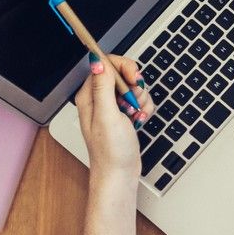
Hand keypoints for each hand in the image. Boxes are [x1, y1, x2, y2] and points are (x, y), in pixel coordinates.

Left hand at [74, 54, 152, 180]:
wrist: (120, 174)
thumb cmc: (110, 151)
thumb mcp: (107, 115)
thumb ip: (103, 86)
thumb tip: (98, 61)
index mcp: (89, 96)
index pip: (105, 64)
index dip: (123, 67)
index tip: (133, 79)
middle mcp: (99, 98)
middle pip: (122, 73)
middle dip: (134, 85)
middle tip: (134, 100)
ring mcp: (112, 106)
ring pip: (133, 87)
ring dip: (141, 99)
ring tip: (135, 115)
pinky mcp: (123, 113)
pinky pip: (139, 99)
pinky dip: (144, 107)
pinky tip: (139, 119)